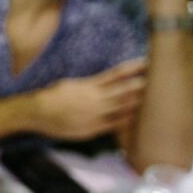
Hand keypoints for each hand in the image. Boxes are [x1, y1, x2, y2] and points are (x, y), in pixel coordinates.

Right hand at [32, 58, 146, 139]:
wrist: (36, 112)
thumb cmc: (52, 96)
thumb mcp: (71, 83)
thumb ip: (90, 83)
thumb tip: (107, 81)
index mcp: (89, 85)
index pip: (116, 74)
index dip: (132, 69)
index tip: (145, 63)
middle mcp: (94, 99)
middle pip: (123, 90)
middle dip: (140, 85)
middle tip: (156, 79)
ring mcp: (94, 115)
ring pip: (121, 107)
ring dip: (136, 101)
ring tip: (151, 97)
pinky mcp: (91, 129)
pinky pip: (113, 125)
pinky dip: (125, 120)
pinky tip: (135, 117)